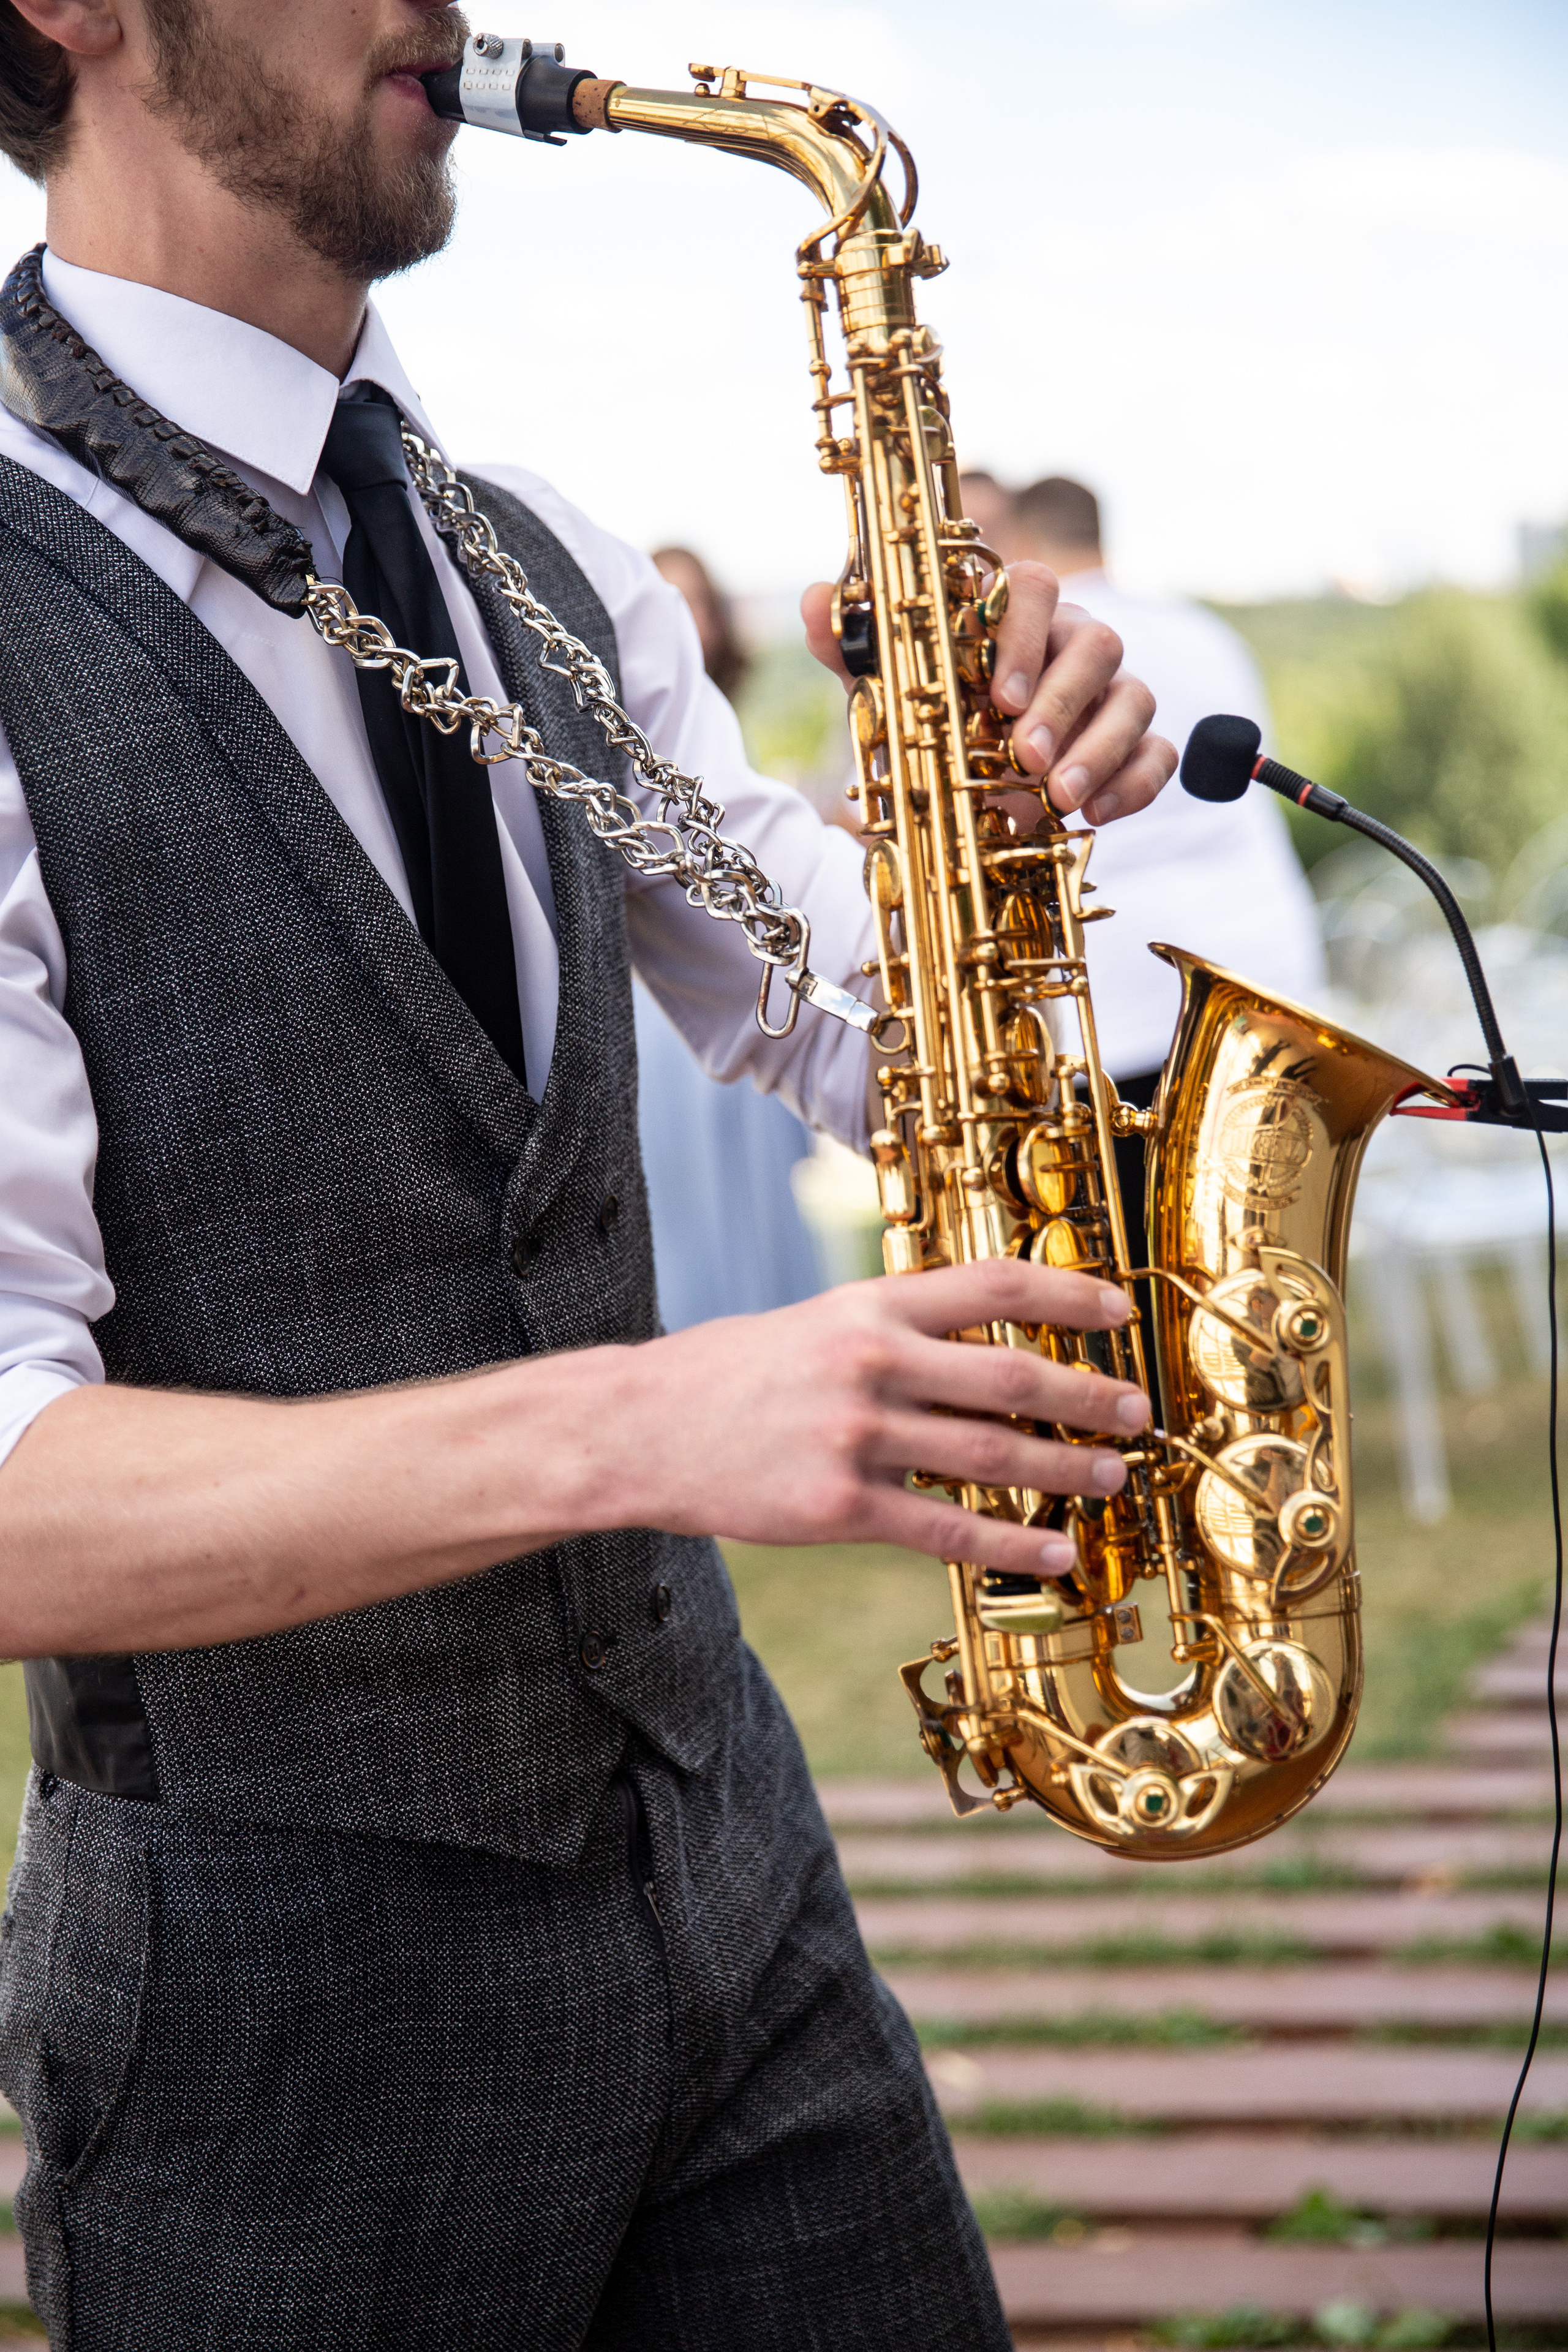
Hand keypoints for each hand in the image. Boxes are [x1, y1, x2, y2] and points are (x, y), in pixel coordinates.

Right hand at [609, 1257, 1148, 1573]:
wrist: (639, 1428)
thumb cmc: (733, 1374)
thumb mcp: (817, 1323)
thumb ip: (896, 1330)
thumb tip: (989, 1351)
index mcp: (868, 1305)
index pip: (993, 1286)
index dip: (1069, 1296)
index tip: (1121, 1310)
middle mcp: (871, 1361)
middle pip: (1010, 1376)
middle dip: (1087, 1398)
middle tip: (1137, 1413)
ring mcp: (856, 1436)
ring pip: (991, 1455)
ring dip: (1065, 1471)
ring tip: (1110, 1480)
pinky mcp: (838, 1506)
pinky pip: (947, 1529)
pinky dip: (1011, 1543)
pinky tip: (1053, 1552)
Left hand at [802, 569, 1175, 826]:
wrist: (960, 795)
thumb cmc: (931, 730)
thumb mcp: (884, 695)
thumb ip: (851, 649)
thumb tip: (812, 600)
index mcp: (1015, 619)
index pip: (1036, 589)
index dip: (1024, 636)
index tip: (1000, 696)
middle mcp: (1072, 646)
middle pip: (1098, 644)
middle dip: (1062, 703)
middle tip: (1025, 756)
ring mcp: (1110, 696)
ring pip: (1135, 698)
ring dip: (1100, 749)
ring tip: (1059, 796)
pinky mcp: (1136, 747)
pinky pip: (1159, 753)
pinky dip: (1136, 783)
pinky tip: (1096, 814)